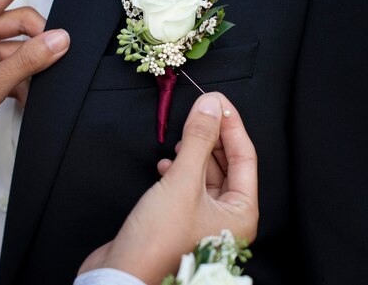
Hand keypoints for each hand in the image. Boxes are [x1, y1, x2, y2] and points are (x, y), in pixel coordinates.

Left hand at [0, 0, 69, 177]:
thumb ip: (28, 61)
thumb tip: (61, 39)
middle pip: (20, 22)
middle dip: (41, 38)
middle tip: (57, 59)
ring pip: (20, 48)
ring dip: (33, 66)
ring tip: (39, 87)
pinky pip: (14, 67)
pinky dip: (25, 81)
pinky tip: (28, 99)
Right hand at [79, 93, 258, 283]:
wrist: (123, 274)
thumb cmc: (159, 239)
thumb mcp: (182, 181)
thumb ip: (199, 140)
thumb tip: (211, 105)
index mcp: (241, 213)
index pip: (244, 157)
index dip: (231, 125)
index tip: (218, 100)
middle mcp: (227, 218)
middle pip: (226, 165)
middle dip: (212, 137)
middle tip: (201, 110)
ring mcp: (204, 220)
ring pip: (205, 175)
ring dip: (194, 153)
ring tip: (182, 139)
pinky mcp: (181, 221)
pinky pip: (187, 186)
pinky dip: (178, 171)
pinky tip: (165, 164)